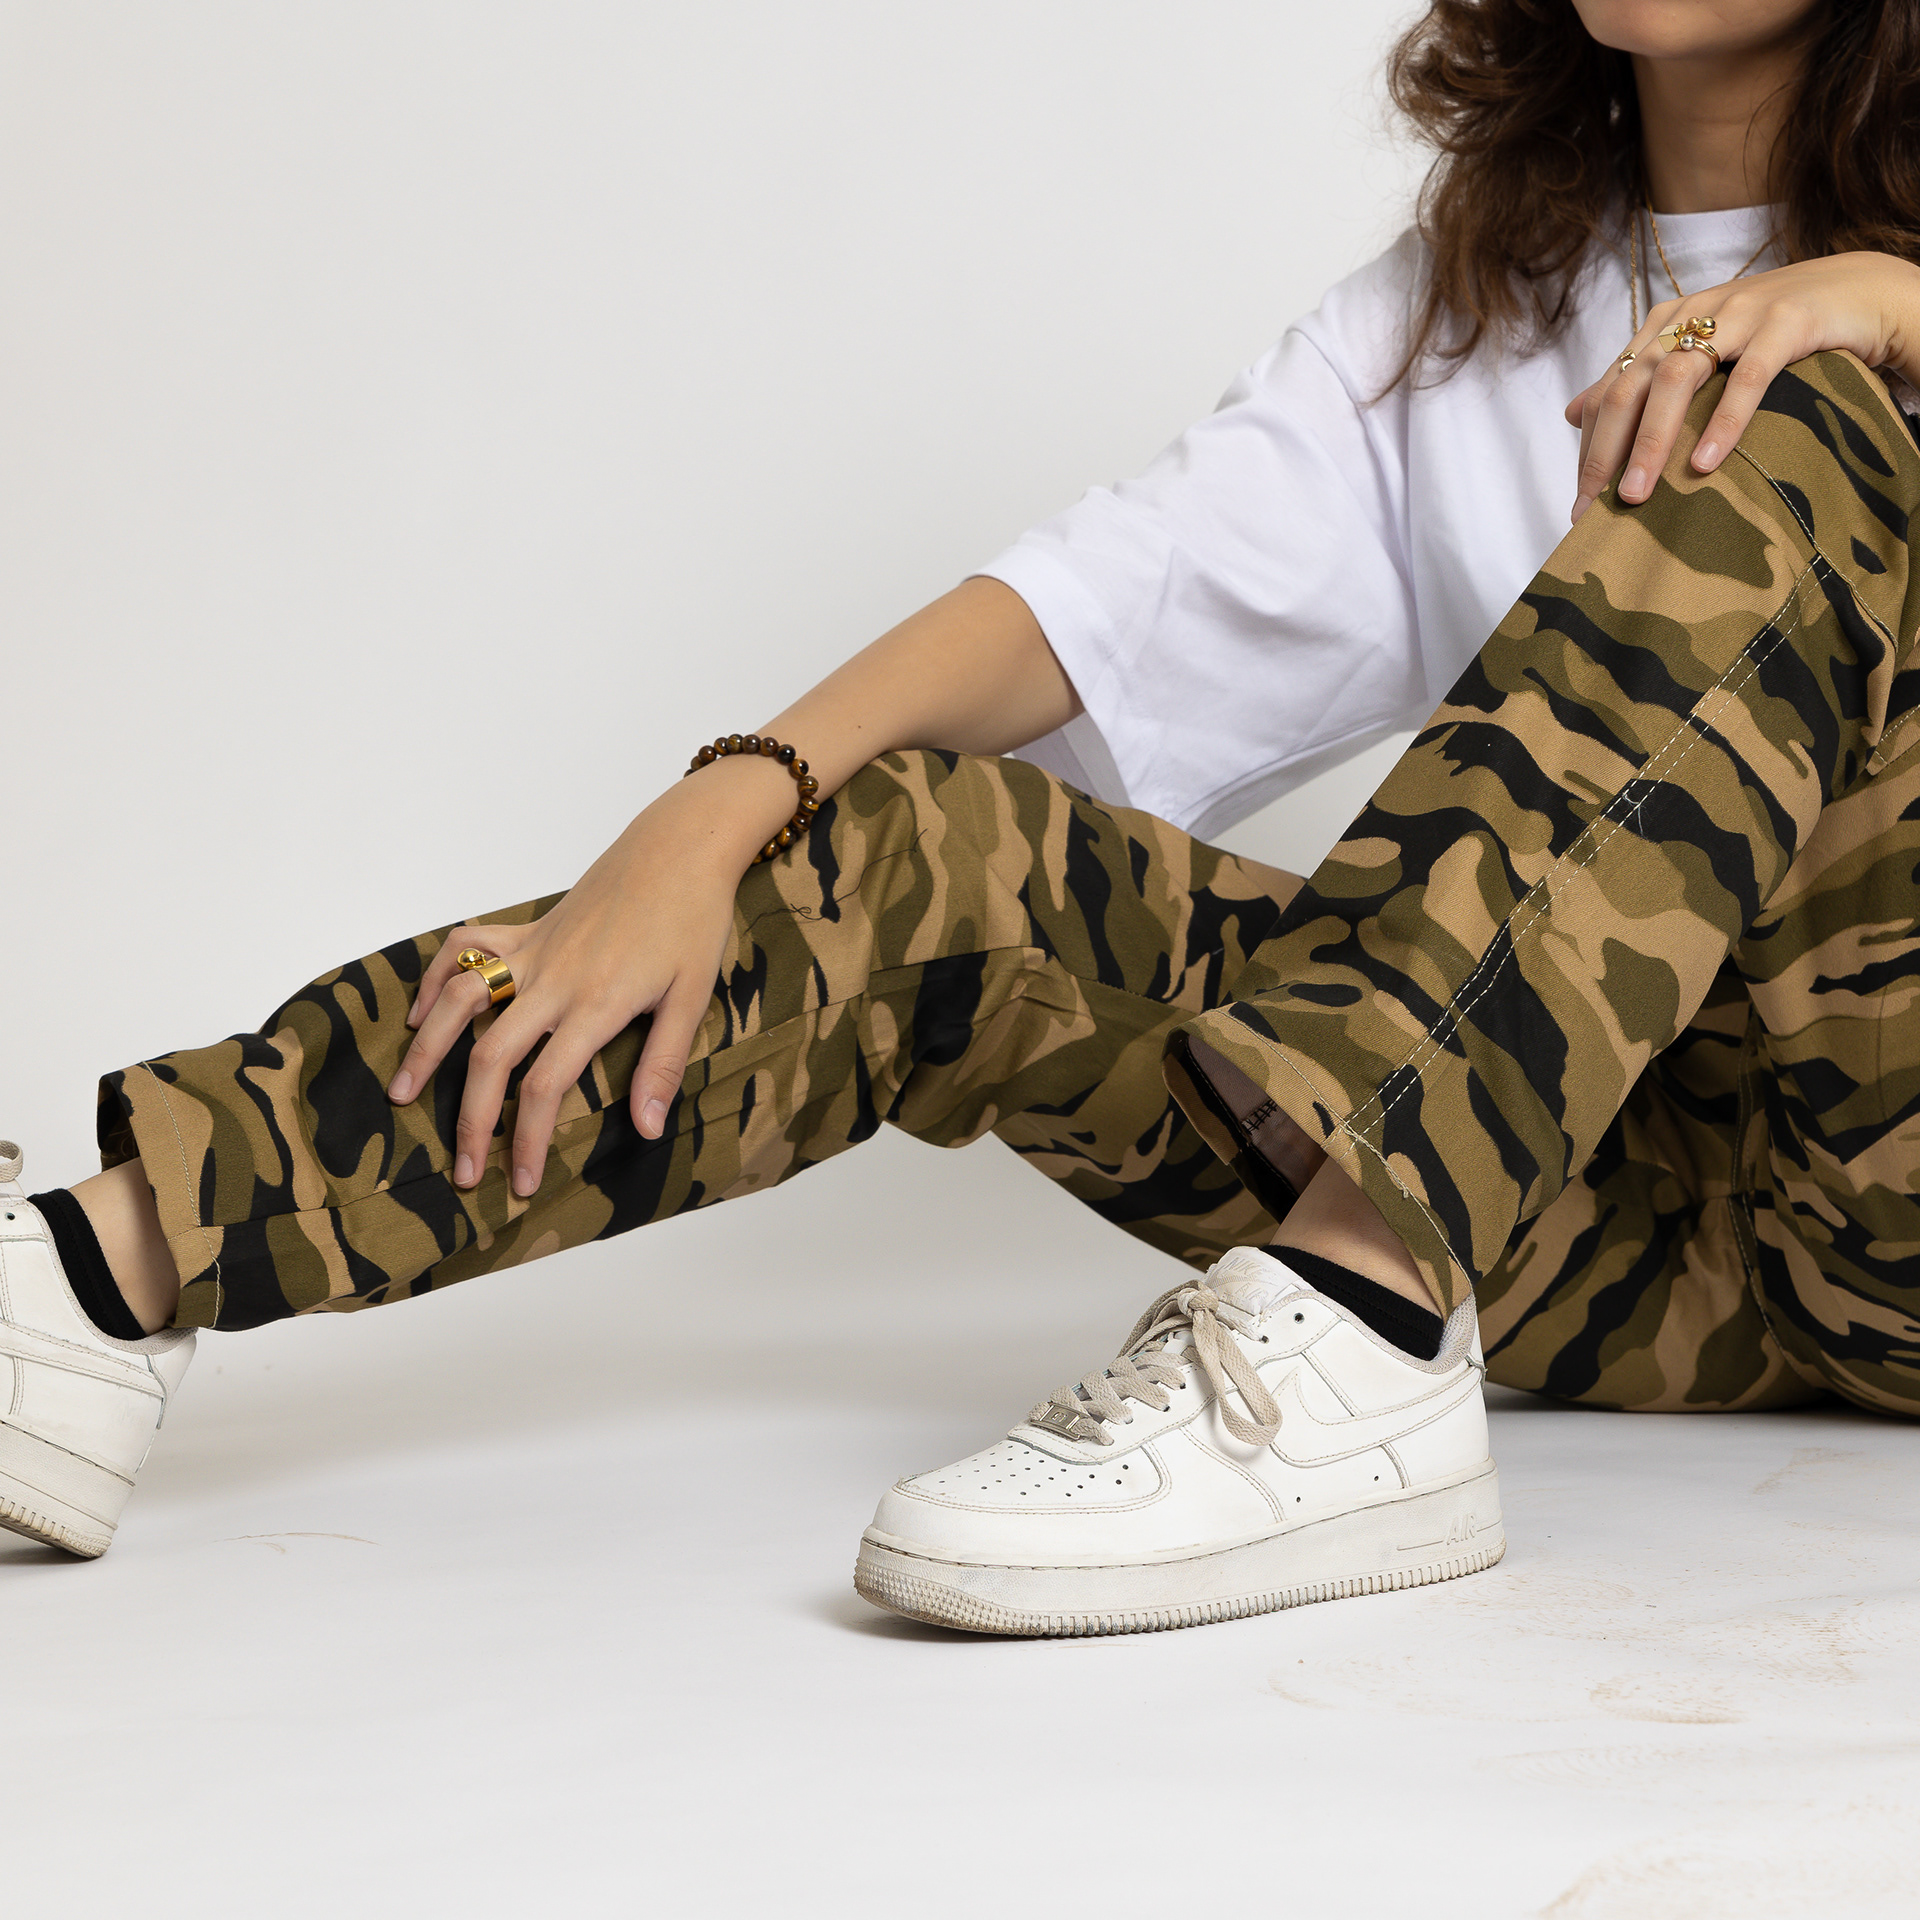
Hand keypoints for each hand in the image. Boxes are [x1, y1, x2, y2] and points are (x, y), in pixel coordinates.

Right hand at [387, 765, 784, 1196]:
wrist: (680, 848)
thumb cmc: (693, 919)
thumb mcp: (692, 997)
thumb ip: (661, 1064)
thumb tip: (646, 1130)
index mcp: (596, 1003)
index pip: (544, 1086)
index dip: (526, 1140)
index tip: (521, 1180)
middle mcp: (553, 979)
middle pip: (490, 1056)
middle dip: (471, 1119)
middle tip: (463, 1169)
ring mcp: (534, 949)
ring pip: (459, 999)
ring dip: (425, 1049)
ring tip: (401, 1094)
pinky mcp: (527, 927)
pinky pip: (466, 948)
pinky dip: (435, 979)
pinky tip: (420, 1013)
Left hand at [1565, 251, 1919, 523]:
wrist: (1859, 292)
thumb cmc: (1770, 335)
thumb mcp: (1698, 355)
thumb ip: (1638, 382)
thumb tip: (1573, 415)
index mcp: (1665, 325)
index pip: (1610, 391)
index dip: (1590, 446)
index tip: (1579, 503)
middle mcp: (1693, 314)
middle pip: (1631, 387)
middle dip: (1607, 452)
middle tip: (1593, 509)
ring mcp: (1739, 314)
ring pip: (1677, 378)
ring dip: (1651, 442)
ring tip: (1637, 495)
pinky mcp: (1787, 321)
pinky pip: (1749, 375)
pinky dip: (1724, 419)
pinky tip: (1705, 462)